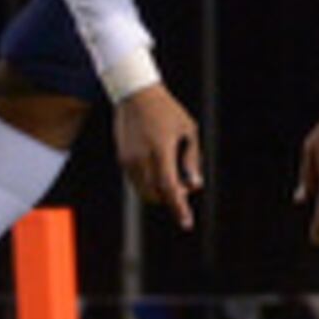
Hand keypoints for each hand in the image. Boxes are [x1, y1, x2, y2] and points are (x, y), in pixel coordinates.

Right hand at [114, 83, 204, 227]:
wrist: (136, 95)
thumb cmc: (168, 111)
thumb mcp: (189, 130)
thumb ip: (192, 159)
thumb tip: (195, 185)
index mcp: (161, 151)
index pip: (169, 188)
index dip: (179, 208)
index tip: (187, 224)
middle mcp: (142, 158)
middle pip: (157, 194)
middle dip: (172, 198)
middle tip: (185, 189)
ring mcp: (129, 160)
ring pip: (145, 191)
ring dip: (160, 193)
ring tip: (175, 181)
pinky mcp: (123, 159)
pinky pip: (137, 182)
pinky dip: (150, 185)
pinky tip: (161, 173)